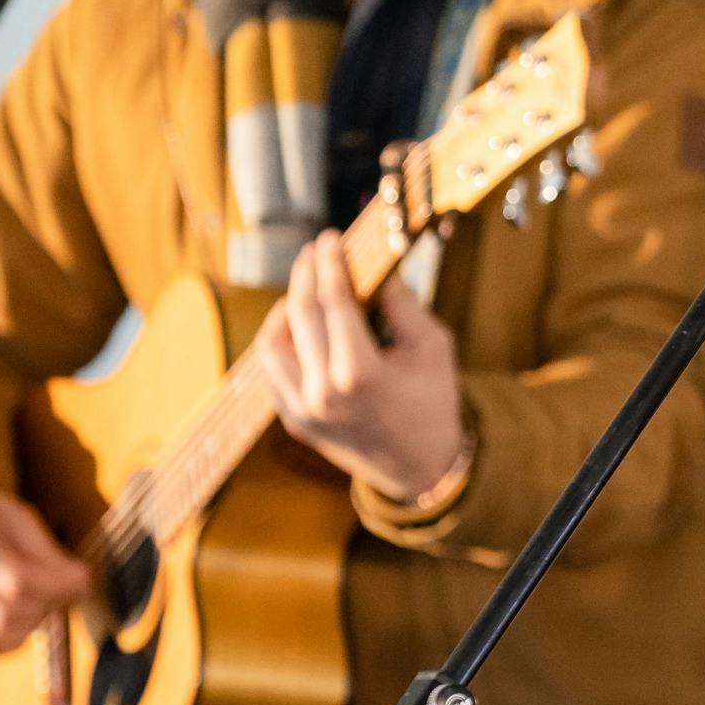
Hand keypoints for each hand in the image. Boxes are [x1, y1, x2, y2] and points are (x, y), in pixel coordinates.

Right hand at [0, 476, 90, 659]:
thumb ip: (46, 552)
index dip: (57, 585)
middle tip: (65, 588)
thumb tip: (81, 584)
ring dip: (30, 625)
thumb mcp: (17, 516)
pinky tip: (25, 616)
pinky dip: (12, 639)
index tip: (83, 578)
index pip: (14, 580)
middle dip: (46, 606)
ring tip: (43, 600)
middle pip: (3, 615)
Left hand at [254, 231, 468, 500]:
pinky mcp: (293, 420)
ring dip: (285, 309)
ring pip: (271, 343)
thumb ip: (401, 305)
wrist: (420, 466)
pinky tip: (298, 326)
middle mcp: (322, 392)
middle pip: (299, 314)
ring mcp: (302, 409)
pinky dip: (281, 342)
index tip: (329, 238)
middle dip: (305, 275)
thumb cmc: (433, 401)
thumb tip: (374, 267)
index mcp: (360, 374)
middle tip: (315, 251)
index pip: (332, 301)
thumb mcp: (432, 347)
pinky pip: (272, 371)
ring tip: (303, 290)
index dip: (329, 263)